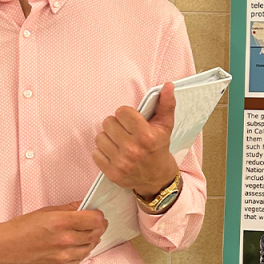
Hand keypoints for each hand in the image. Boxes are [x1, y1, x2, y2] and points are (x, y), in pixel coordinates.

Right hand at [0, 202, 106, 263]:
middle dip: (98, 227)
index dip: (99, 215)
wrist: (2, 248)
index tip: (96, 213)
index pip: (96, 220)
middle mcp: (65, 241)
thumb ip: (68, 209)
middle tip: (94, 223)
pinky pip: (79, 260)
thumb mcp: (45, 211)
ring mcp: (62, 256)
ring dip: (91, 240)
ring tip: (84, 234)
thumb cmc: (19, 229)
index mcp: (62, 223)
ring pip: (90, 248)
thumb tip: (84, 205)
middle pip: (96, 234)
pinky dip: (81, 252)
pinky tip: (75, 246)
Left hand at [93, 82, 179, 197]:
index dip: (126, 114)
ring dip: (108, 138)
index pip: (121, 112)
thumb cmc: (159, 147)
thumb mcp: (166, 125)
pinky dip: (103, 151)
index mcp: (146, 136)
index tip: (132, 120)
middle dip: (116, 125)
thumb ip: (166, 103)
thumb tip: (168, 85)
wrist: (158, 178)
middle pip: (108, 122)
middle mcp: (133, 150)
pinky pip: (95, 153)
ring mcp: (122, 163)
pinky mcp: (112, 173)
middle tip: (125, 131)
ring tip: (119, 142)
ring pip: (100, 137)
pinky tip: (114, 153)